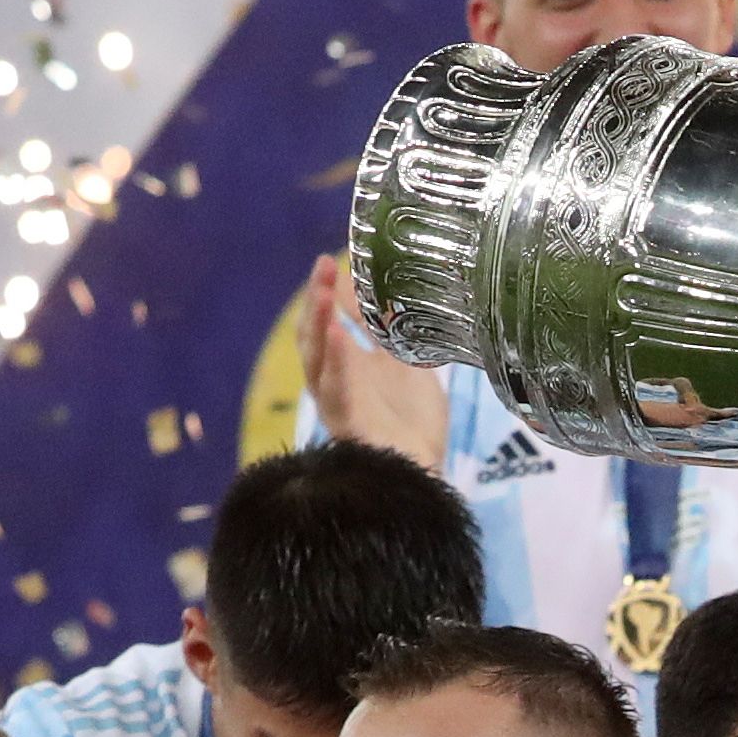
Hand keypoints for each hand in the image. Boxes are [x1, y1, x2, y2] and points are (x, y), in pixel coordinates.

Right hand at [297, 255, 449, 471]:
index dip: (328, 294)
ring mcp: (338, 401)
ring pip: (316, 357)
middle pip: (315, 334)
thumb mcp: (411, 369)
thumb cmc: (414, 426)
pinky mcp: (348, 422)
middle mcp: (337, 381)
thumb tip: (399, 300)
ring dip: (318, 322)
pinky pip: (336, 389)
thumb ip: (399, 338)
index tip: (332, 262)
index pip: (330, 322)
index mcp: (349, 367)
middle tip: (323, 265)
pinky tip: (338, 335)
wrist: (422, 474)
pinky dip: (336, 361)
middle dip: (316, 299)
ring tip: (321, 290)